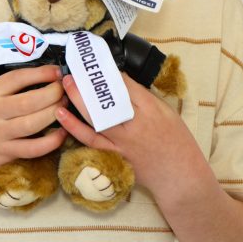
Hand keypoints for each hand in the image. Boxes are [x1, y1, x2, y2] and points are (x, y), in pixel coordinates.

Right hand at [0, 65, 66, 184]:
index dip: (41, 73)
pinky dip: (51, 141)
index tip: (57, 72)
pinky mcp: (6, 153)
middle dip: (53, 94)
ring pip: (33, 124)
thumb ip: (9, 88)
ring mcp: (0, 134)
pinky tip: (62, 133)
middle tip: (65, 90)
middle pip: (29, 101)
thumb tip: (46, 75)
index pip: (18, 78)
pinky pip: (33, 148)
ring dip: (54, 114)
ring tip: (65, 107)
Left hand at [57, 73, 203, 200]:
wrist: (179, 176)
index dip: (109, 73)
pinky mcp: (114, 156)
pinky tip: (63, 117)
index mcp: (151, 109)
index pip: (125, 85)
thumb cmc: (178, 142)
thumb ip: (145, 98)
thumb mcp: (167, 112)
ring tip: (64, 87)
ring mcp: (122, 142)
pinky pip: (91, 141)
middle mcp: (134, 125)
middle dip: (87, 85)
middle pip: (106, 100)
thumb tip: (122, 83)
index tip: (97, 65)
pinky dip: (75, 129)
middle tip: (72, 72)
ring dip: (77, 102)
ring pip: (95, 119)